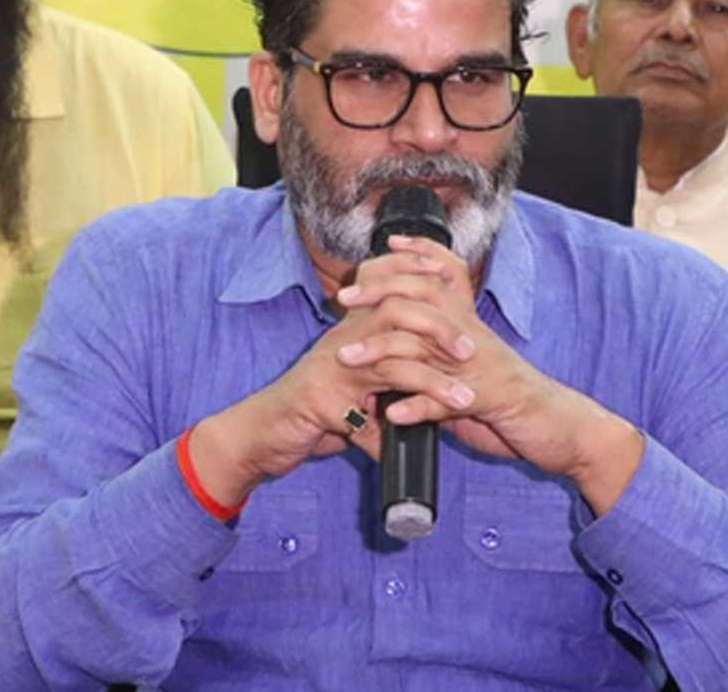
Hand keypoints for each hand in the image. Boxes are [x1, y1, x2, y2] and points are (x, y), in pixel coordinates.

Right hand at [189, 244, 477, 506]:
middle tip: (470, 351)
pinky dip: (397, 422)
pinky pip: (368, 410)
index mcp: (351, 332)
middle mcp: (341, 341)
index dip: (424, 290)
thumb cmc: (306, 415)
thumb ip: (382, 390)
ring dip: (432, 381)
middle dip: (439, 328)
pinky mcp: (321, 402)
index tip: (461, 299)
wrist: (258, 437)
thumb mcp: (351, 395)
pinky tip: (417, 435)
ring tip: (463, 398)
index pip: (393, 294)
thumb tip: (419, 408)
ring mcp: (330, 369)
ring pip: (391, 361)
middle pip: (397, 313)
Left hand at [335, 235, 644, 514]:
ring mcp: (479, 366)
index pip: (436, 275)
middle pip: (422, 296)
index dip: (406, 260)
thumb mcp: (469, 368)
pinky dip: (416, 408)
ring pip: (424, 347)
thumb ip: (435, 357)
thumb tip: (394, 358)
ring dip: (381, 353)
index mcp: (466, 324)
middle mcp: (471, 336)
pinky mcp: (488, 400)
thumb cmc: (508, 399)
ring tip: (348, 360)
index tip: (370, 258)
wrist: (559, 426)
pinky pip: (445, 401)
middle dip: (379, 292)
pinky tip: (391, 414)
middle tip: (344, 298)